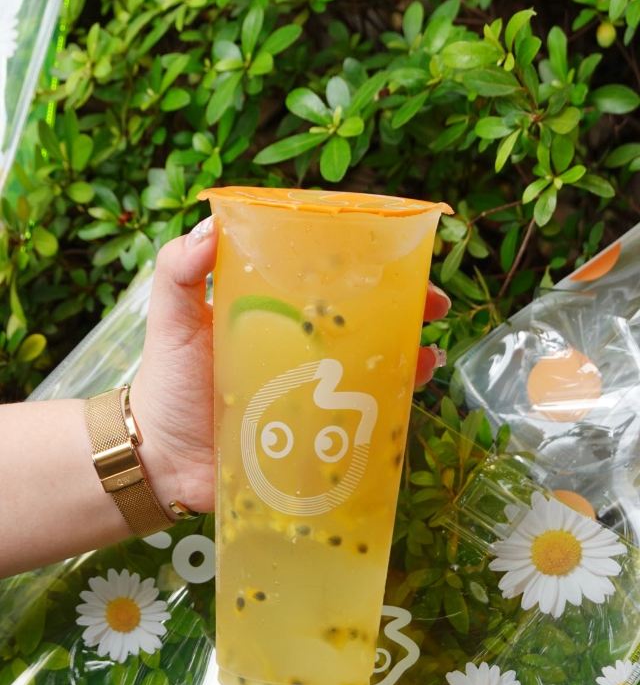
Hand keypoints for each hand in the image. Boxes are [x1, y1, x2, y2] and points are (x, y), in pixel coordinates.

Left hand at [130, 222, 449, 515]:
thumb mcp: (171, 320)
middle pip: (362, 321)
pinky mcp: (315, 436)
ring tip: (427, 357)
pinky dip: (389, 411)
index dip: (366, 267)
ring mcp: (312, 394)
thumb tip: (210, 225)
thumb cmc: (166, 384)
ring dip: (408, 359)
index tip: (399, 257)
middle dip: (404, 310)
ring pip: (371, 369)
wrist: (161, 458)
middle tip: (433, 306)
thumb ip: (179, 271)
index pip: (327, 281)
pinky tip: (406, 403)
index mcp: (275, 314)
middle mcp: (300, 350)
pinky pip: (360, 421)